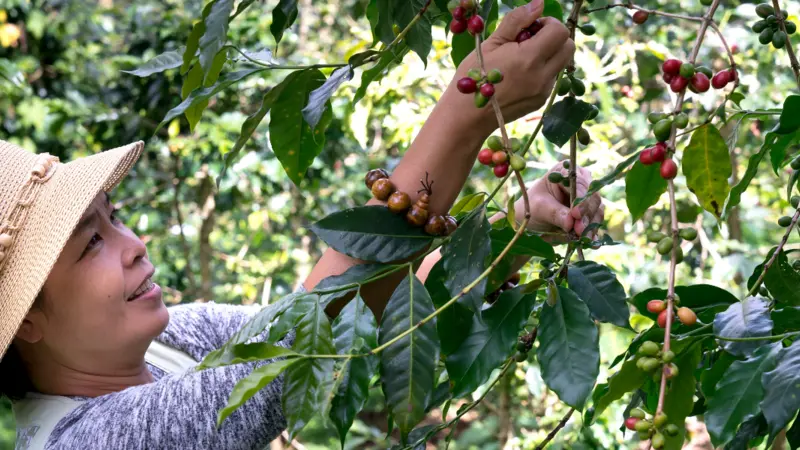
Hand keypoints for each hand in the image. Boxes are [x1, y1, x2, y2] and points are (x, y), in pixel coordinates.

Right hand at [449, 0, 574, 135]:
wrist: (468, 115)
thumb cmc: (473, 75)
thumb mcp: (491, 43)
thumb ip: (517, 21)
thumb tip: (539, 4)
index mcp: (529, 59)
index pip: (559, 31)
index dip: (548, 23)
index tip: (532, 27)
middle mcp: (542, 76)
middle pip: (568, 46)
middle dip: (554, 37)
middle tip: (531, 39)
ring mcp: (543, 91)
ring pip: (562, 63)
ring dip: (550, 53)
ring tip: (524, 57)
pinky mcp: (541, 101)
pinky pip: (551, 78)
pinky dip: (542, 70)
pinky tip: (520, 74)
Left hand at [513, 162, 604, 243]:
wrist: (531, 222)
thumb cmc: (532, 208)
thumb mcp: (539, 209)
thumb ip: (555, 213)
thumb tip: (570, 223)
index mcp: (565, 172)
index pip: (579, 182)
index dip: (580, 198)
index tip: (576, 214)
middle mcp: (580, 182)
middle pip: (592, 196)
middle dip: (586, 214)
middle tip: (579, 230)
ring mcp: (587, 199)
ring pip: (597, 210)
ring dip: (591, 225)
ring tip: (584, 239)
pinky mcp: (590, 214)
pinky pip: (595, 222)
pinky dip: (593, 233)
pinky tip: (591, 243)